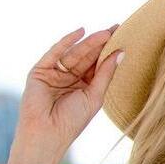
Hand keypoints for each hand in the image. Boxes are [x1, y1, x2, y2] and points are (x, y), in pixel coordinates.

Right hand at [11, 25, 123, 163]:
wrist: (46, 134)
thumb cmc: (72, 121)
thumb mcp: (94, 96)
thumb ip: (105, 73)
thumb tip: (121, 52)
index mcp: (83, 87)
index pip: (97, 65)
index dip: (109, 52)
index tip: (124, 37)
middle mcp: (69, 79)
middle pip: (87, 57)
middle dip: (101, 43)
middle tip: (117, 29)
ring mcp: (54, 74)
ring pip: (74, 53)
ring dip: (89, 43)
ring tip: (105, 33)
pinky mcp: (40, 70)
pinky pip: (55, 52)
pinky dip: (67, 42)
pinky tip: (81, 32)